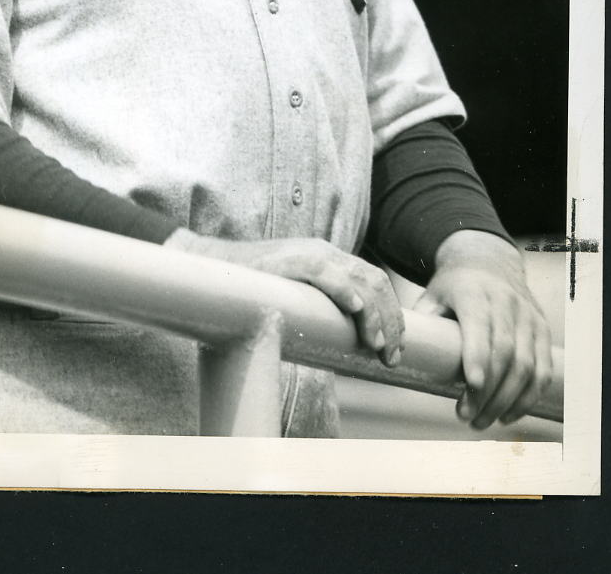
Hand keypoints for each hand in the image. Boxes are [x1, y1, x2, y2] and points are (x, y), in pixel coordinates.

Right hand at [166, 229, 403, 365]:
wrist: (214, 269)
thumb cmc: (254, 292)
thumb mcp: (298, 301)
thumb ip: (320, 314)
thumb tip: (346, 350)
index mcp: (331, 261)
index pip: (376, 282)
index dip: (393, 317)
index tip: (395, 352)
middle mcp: (325, 253)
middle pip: (376, 281)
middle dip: (391, 321)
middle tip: (391, 357)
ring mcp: (307, 253)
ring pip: (358, 277)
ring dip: (374, 314)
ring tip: (376, 345)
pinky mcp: (286, 259)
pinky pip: (321, 270)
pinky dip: (342, 288)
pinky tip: (354, 307)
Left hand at [416, 229, 552, 428]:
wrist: (489, 262)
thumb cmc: (454, 286)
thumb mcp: (432, 294)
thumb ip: (422, 321)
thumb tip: (398, 352)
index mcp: (474, 292)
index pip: (480, 326)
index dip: (477, 357)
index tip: (470, 386)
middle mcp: (506, 302)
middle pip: (504, 353)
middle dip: (487, 391)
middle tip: (467, 418)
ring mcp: (528, 316)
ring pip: (527, 365)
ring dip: (507, 400)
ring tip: (483, 421)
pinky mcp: (542, 330)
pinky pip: (543, 369)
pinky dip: (529, 396)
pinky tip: (509, 414)